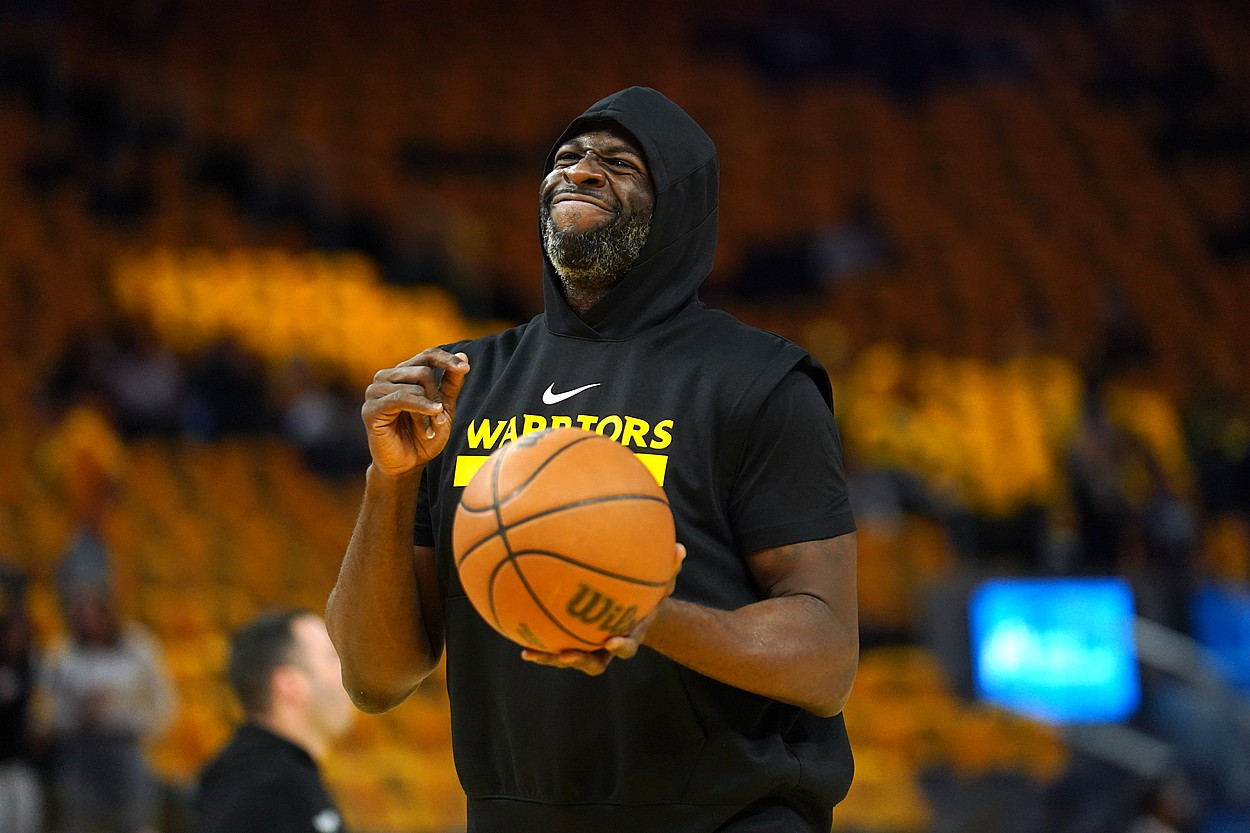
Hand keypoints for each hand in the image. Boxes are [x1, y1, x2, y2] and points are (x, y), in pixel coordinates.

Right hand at [362, 348, 469, 477]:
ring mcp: (375, 391)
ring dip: (429, 410)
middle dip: (437, 396)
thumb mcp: (444, 407)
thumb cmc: (424, 436)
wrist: (408, 464)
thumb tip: (464, 355)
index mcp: (403, 373)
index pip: (427, 355)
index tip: (465, 368)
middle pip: (423, 372)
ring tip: (430, 429)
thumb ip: (452, 383)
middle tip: (440, 417)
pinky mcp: (370, 408)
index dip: (446, 359)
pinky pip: (400, 398)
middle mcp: (386, 377)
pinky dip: (420, 409)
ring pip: (414, 387)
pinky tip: (429, 423)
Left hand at [521, 543, 684, 674]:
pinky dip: (537, 639)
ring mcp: (587, 646)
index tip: (613, 641)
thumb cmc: (647, 593)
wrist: (633, 609)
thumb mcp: (662, 581)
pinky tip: (517, 632)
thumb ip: (671, 568)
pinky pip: (552, 642)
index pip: (626, 646)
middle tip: (566, 655)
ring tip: (531, 652)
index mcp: (629, 635)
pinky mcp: (569, 640)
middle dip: (578, 660)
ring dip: (549, 658)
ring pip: (567, 658)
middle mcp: (606, 647)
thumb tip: (682, 548)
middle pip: (593, 663)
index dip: (621, 647)